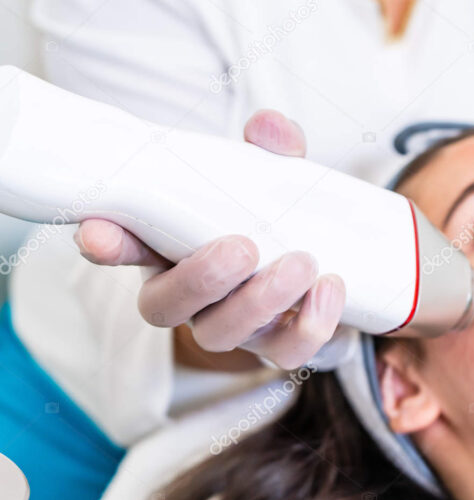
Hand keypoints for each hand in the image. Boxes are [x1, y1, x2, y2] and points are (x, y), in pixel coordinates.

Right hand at [73, 110, 345, 369]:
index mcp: (170, 249)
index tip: (96, 233)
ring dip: (261, 302)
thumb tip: (269, 127)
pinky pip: (288, 352)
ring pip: (224, 335)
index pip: (124, 248)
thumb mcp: (270, 180)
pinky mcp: (277, 346)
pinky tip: (331, 286)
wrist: (326, 265)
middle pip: (165, 308)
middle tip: (243, 247)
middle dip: (201, 279)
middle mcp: (190, 297)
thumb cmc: (277, 220)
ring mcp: (232, 327)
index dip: (107, 245)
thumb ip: (268, 153)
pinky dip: (312, 324)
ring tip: (303, 263)